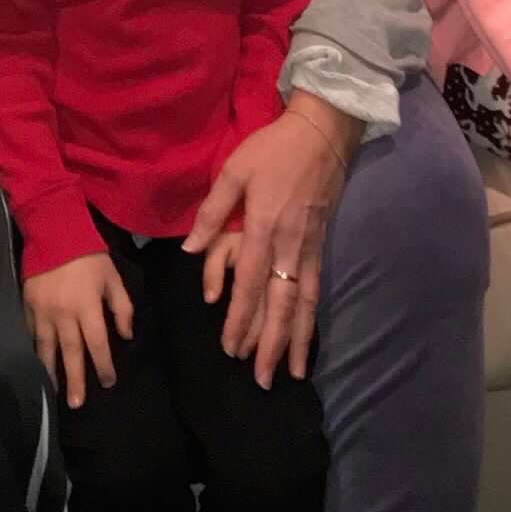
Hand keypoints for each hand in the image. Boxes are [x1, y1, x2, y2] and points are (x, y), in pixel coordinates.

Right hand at [26, 250, 134, 408]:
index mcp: (88, 307)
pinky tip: (35, 363)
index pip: (97, 344)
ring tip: (51, 392)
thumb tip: (126, 336)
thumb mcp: (113, 278)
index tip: (108, 382)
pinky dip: (33, 350)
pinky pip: (30, 333)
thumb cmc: (88, 256)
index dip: (103, 365)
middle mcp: (64, 314)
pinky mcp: (27, 305)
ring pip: (46, 348)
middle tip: (76, 404)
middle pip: (71, 353)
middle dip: (75, 380)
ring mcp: (43, 311)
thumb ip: (122, 307)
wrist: (53, 231)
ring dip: (50, 372)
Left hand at [182, 100, 351, 387]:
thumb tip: (188, 249)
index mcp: (264, 227)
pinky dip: (310, 319)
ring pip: (302, 304)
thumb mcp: (234, 170)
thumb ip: (212, 211)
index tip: (231, 349)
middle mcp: (289, 245)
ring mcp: (309, 247)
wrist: (322, 133)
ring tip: (289, 374)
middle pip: (280, 304)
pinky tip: (305, 339)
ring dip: (294, 341)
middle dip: (270, 344)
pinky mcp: (320, 245)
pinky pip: (314, 290)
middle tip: (260, 379)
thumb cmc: (272, 148)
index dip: (240, 319)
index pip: (250, 284)